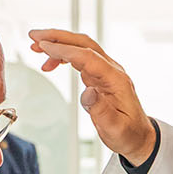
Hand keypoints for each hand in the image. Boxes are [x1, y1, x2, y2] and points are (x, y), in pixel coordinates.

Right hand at [27, 29, 155, 164]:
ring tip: (36, 47)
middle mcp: (112, 71)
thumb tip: (87, 92)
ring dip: (59, 43)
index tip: (44, 46)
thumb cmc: (128, 134)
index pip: (88, 57)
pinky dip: (64, 56)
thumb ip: (100, 110)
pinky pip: (81, 59)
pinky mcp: (100, 76)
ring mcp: (106, 72)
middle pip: (84, 44)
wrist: (138, 137)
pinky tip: (50, 63)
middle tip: (34, 36)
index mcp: (116, 80)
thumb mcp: (115, 128)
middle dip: (58, 37)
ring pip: (81, 48)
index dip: (65, 50)